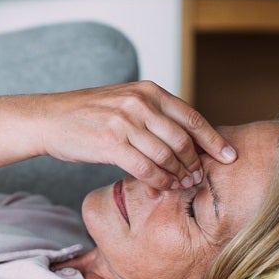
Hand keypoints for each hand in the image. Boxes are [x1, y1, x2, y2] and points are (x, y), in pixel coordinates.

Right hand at [36, 81, 235, 189]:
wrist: (48, 119)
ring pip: (166, 155)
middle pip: (183, 139)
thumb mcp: (125, 102)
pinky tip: (162, 187)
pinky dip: (159, 180)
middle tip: (199, 179)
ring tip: (183, 185)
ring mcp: (125, 122)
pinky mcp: (110, 143)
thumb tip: (185, 138)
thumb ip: (153, 114)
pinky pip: (146, 167)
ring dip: (178, 175)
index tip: (229, 156)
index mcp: (148, 91)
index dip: (214, 140)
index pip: (192, 117)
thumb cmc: (87, 115)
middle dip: (196, 163)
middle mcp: (140, 103)